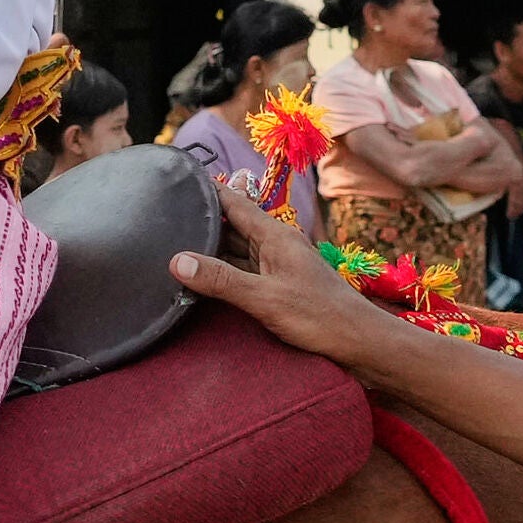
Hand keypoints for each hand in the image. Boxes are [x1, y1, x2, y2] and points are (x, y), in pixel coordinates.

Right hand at [169, 185, 390, 370]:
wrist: (359, 341)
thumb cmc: (318, 316)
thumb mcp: (263, 298)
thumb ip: (221, 279)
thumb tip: (178, 261)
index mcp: (275, 235)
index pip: (234, 202)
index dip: (207, 190)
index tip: (178, 181)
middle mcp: (276, 244)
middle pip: (232, 226)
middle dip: (202, 223)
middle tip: (163, 223)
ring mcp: (278, 264)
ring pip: (236, 250)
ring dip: (210, 251)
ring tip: (174, 250)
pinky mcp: (279, 284)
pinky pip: (244, 270)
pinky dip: (223, 272)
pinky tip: (203, 280)